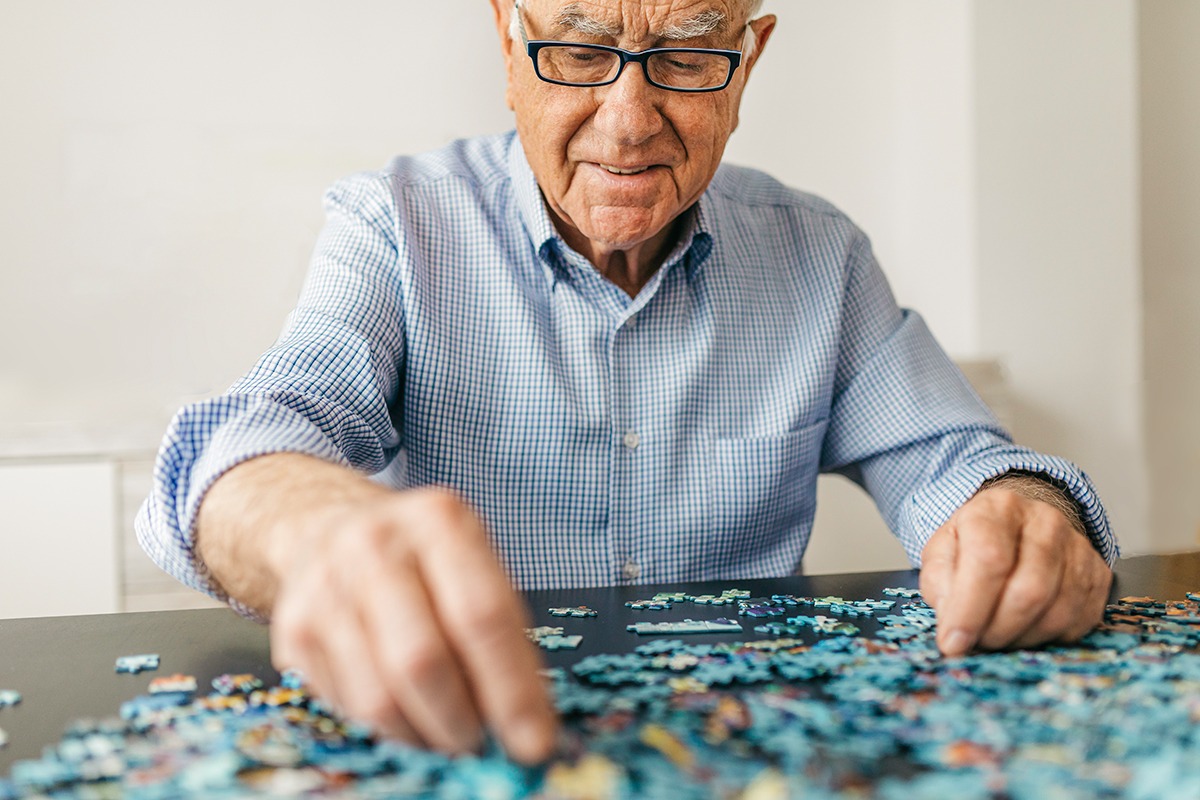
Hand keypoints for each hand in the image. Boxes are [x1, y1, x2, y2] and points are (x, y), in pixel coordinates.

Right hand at [267, 487, 557, 762]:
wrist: (332, 527)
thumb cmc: (424, 560)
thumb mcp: (474, 566)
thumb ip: (501, 635)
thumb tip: (525, 724)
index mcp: (438, 520)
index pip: (482, 616)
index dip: (511, 689)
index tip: (534, 742)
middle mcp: (375, 545)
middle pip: (422, 660)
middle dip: (461, 723)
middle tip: (483, 749)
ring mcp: (326, 586)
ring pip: (378, 696)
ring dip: (423, 736)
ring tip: (448, 737)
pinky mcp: (293, 629)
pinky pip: (347, 705)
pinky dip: (386, 729)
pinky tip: (408, 717)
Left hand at [919, 483, 1111, 656]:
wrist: (1020, 525)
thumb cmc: (976, 541)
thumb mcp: (942, 551)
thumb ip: (939, 584)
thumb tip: (954, 626)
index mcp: (998, 509)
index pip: (989, 560)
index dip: (970, 609)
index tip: (953, 642)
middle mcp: (1045, 523)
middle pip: (1028, 592)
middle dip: (995, 631)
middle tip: (976, 642)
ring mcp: (1078, 549)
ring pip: (1055, 614)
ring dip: (1020, 639)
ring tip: (997, 635)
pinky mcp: (1098, 576)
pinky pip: (1077, 624)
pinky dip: (1046, 639)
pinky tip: (1024, 628)